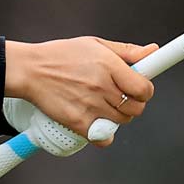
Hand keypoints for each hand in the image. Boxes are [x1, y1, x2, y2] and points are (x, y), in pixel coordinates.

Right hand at [3, 38, 156, 147]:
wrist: (30, 70)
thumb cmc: (61, 55)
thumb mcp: (95, 45)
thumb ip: (127, 51)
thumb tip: (152, 51)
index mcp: (109, 65)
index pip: (144, 89)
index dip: (145, 91)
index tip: (139, 89)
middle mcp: (102, 86)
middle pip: (135, 108)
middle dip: (132, 104)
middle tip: (119, 97)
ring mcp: (90, 105)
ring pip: (121, 122)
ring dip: (117, 117)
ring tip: (102, 105)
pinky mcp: (78, 121)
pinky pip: (104, 138)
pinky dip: (103, 134)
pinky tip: (96, 123)